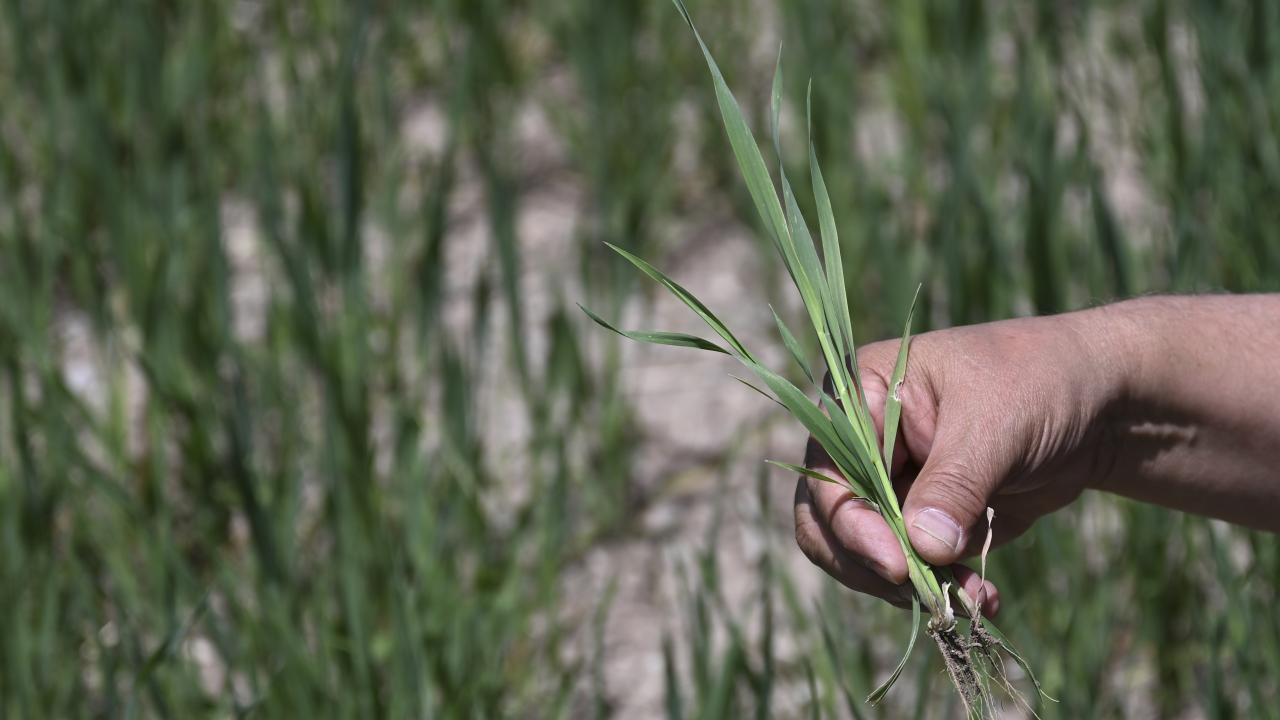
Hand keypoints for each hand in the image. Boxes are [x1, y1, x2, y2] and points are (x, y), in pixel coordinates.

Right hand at [793, 310, 1121, 615]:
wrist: (1099, 404)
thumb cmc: (1039, 382)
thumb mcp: (995, 425)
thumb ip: (952, 484)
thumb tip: (920, 547)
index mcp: (858, 393)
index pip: (828, 470)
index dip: (851, 522)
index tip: (896, 564)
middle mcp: (860, 441)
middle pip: (826, 520)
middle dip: (871, 563)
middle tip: (924, 592)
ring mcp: (888, 483)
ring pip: (862, 554)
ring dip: (910, 585)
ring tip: (970, 598)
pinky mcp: (919, 519)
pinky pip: (910, 567)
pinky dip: (940, 589)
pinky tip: (984, 597)